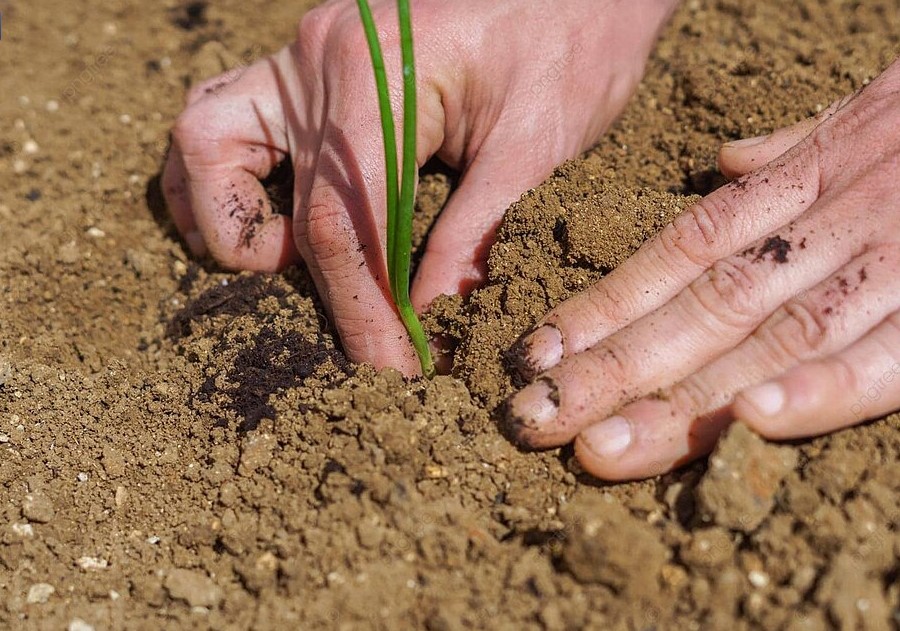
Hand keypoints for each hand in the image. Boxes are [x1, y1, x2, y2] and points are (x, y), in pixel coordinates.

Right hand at [162, 0, 676, 373]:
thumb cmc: (572, 38)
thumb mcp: (538, 140)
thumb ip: (476, 228)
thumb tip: (428, 313)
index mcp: (374, 76)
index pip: (344, 222)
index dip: (363, 310)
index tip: (396, 365)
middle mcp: (318, 61)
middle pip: (280, 202)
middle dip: (325, 292)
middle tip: (373, 345)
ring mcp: (304, 60)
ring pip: (205, 145)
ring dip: (230, 226)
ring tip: (296, 281)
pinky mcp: (311, 72)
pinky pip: (230, 124)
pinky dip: (234, 185)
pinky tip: (275, 229)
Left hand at [505, 59, 899, 480]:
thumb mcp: (860, 116)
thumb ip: (792, 151)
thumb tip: (730, 165)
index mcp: (798, 189)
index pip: (675, 255)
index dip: (600, 307)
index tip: (533, 354)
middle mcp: (825, 225)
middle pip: (699, 311)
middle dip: (610, 372)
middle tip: (530, 421)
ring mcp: (890, 259)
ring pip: (767, 338)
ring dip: (681, 402)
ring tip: (599, 451)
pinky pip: (889, 351)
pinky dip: (822, 385)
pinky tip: (749, 423)